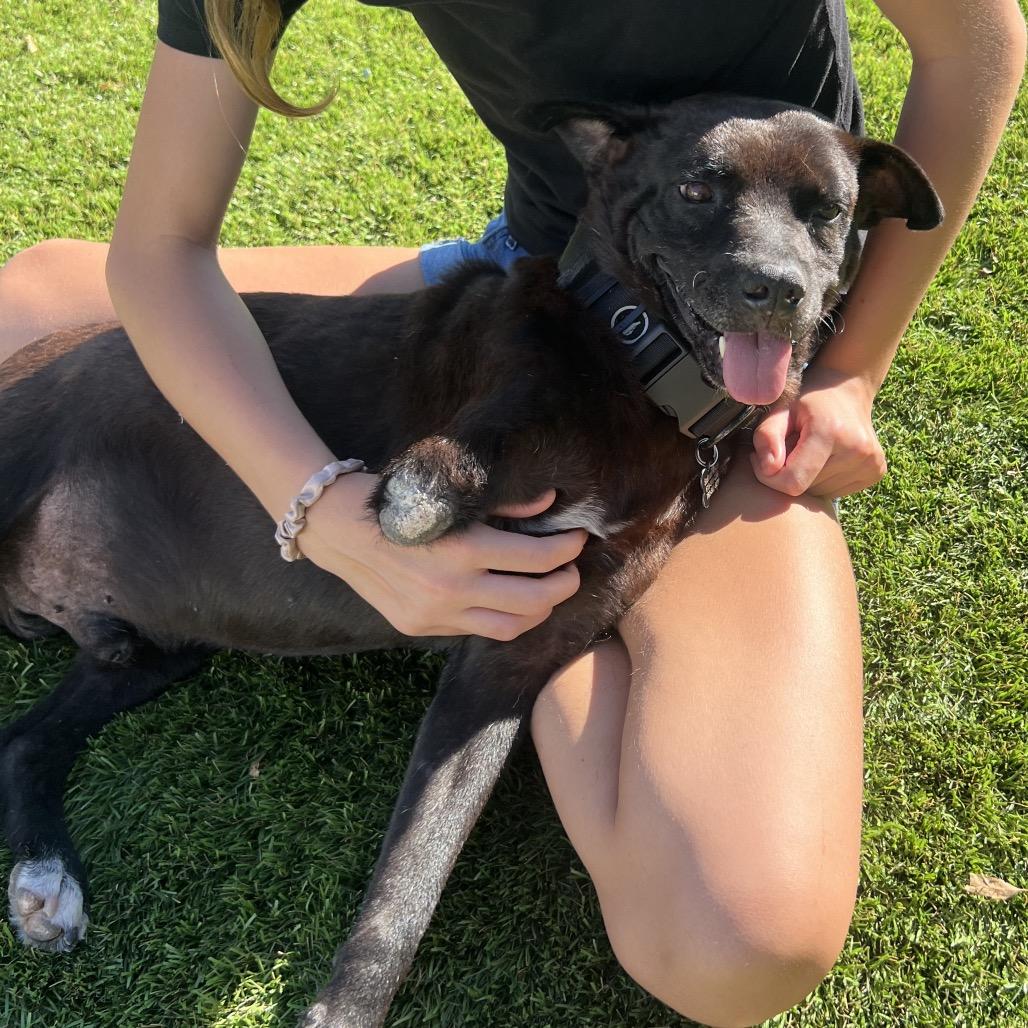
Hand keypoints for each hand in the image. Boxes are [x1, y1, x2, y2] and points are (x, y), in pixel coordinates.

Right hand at [298, 474, 586, 640]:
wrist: (336, 529)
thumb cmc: (397, 501)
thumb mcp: (450, 495)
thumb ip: (504, 505)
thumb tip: (549, 504)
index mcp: (462, 549)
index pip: (537, 559)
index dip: (567, 549)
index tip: (576, 538)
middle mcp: (451, 588)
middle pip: (534, 601)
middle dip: (563, 584)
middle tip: (570, 569)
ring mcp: (435, 613)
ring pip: (511, 628)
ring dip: (539, 611)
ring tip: (546, 590)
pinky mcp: (421, 627)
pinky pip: (477, 631)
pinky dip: (503, 618)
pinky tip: (509, 600)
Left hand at [748, 365, 886, 498]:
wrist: (847, 389)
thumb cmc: (807, 401)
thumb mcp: (780, 410)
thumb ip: (766, 436)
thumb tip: (768, 469)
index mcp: (831, 433)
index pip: (793, 481)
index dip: (770, 477)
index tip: (762, 459)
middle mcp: (858, 451)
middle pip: (806, 489)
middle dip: (788, 473)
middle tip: (790, 449)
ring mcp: (872, 463)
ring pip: (819, 493)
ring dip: (806, 477)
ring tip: (808, 451)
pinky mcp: (877, 472)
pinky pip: (835, 492)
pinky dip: (822, 480)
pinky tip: (824, 458)